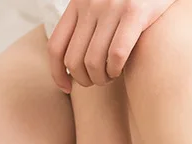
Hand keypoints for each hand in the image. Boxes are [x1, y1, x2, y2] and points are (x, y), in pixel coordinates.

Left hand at [48, 0, 176, 90]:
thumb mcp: (102, 4)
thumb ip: (88, 24)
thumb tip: (75, 60)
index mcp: (77, 4)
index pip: (56, 46)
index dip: (57, 73)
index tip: (66, 88)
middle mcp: (90, 5)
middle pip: (74, 60)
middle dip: (84, 80)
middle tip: (98, 81)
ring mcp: (111, 8)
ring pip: (93, 62)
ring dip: (102, 79)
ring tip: (111, 76)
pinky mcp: (135, 12)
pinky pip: (116, 54)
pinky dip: (116, 69)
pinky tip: (121, 70)